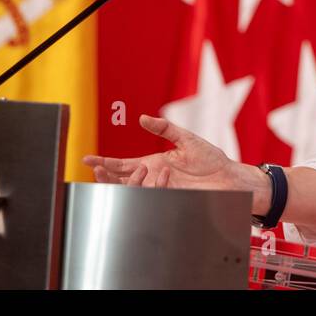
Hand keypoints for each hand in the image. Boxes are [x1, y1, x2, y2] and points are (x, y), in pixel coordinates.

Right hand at [82, 114, 242, 190]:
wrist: (228, 177)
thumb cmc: (210, 158)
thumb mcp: (186, 139)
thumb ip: (165, 129)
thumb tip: (142, 118)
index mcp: (154, 162)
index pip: (123, 164)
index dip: (105, 162)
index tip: (87, 159)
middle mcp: (153, 177)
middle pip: (122, 179)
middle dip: (105, 174)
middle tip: (93, 168)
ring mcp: (160, 188)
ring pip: (132, 189)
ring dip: (118, 182)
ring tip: (107, 172)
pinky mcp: (170, 197)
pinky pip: (151, 195)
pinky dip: (142, 188)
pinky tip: (135, 179)